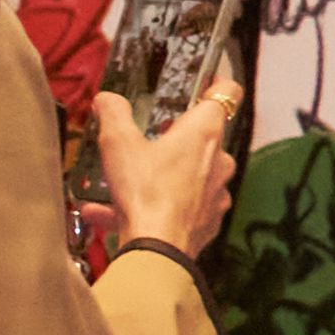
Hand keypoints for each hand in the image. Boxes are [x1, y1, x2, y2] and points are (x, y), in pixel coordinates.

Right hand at [95, 53, 243, 258]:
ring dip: (162, 176)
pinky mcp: (207, 221)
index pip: (227, 92)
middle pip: (205, 137)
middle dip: (176, 138)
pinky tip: (116, 216)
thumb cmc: (146, 193)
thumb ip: (113, 115)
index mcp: (205, 131)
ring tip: (122, 187)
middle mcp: (219, 159)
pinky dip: (155, 207)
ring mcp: (216, 192)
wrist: (157, 251)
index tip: (202, 84)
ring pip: (190, 175)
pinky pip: (180, 207)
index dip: (216, 83)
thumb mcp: (118, 145)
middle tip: (147, 141)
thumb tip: (106, 99)